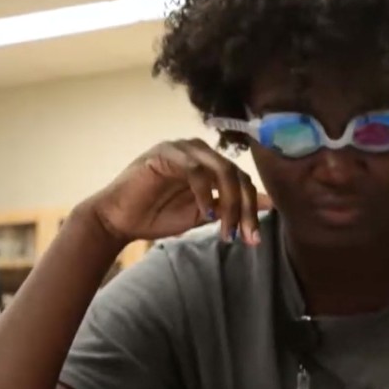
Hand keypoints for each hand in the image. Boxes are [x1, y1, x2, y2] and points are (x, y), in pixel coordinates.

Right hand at [80, 139, 261, 247]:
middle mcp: (200, 152)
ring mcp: (183, 149)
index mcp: (210, 164)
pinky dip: (204, 193)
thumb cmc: (158, 216)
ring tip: (224, 229)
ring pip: (222, 171)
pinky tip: (205, 214)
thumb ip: (231, 206)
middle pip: (237, 175)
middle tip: (245, 237)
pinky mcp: (166, 153)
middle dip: (244, 209)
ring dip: (229, 204)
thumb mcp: (204, 214)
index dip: (251, 209)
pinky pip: (196, 170)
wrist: (119, 221)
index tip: (254, 239)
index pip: (243, 180)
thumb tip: (269, 203)